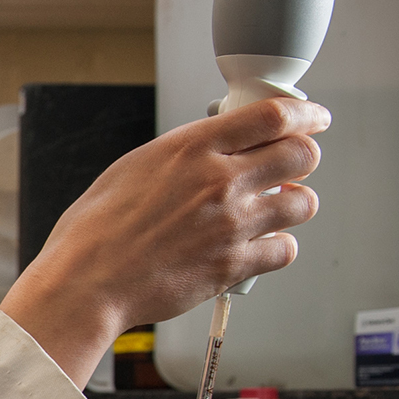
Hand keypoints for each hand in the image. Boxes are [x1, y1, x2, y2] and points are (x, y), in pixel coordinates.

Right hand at [0, 97, 329, 385]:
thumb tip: (208, 152)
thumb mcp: (132, 168)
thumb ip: (181, 156)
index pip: (273, 115)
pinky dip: (277, 249)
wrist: (86, 284)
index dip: (304, 114)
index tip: (312, 118)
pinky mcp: (233, 265)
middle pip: (301, 154)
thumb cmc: (94, 232)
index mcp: (192, 148)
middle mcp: (219, 181)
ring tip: (276, 209)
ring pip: (302, 203)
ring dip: (294, 204)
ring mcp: (231, 224)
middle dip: (304, 157)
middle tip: (294, 166)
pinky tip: (259, 248)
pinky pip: (284, 250)